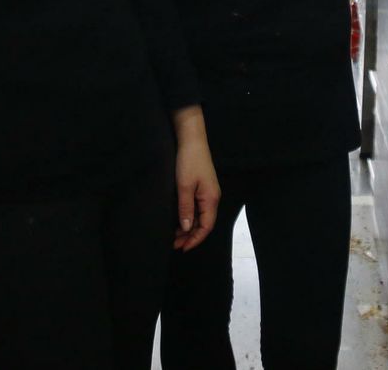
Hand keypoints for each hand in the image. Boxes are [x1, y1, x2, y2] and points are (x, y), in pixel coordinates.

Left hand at [172, 118, 219, 250]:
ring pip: (201, 217)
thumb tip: (187, 229)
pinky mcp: (203, 187)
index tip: (182, 248)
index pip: (206, 227)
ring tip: (174, 236)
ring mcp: (209, 192)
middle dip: (190, 236)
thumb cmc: (189, 161)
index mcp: (211, 199)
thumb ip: (186, 208)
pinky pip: (199, 208)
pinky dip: (190, 217)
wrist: (192, 140)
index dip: (195, 240)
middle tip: (174, 244)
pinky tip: (180, 220)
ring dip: (189, 228)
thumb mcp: (184, 186)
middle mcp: (213, 198)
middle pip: (204, 224)